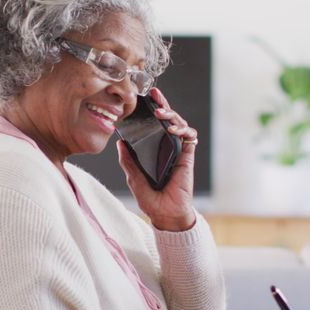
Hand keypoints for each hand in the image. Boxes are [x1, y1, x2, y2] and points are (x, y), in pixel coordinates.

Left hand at [116, 88, 197, 231]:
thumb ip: (127, 160)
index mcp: (153, 149)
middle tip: (154, 95)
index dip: (151, 110)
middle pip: (167, 119)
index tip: (144, 98)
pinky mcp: (188, 155)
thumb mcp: (133, 178)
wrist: (166, 214)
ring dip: (171, 115)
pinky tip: (172, 129)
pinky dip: (182, 129)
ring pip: (178, 123)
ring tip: (160, 114)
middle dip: (162, 104)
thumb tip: (119, 143)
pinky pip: (189, 136)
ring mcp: (178, 149)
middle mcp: (166, 146)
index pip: (153, 125)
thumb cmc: (151, 198)